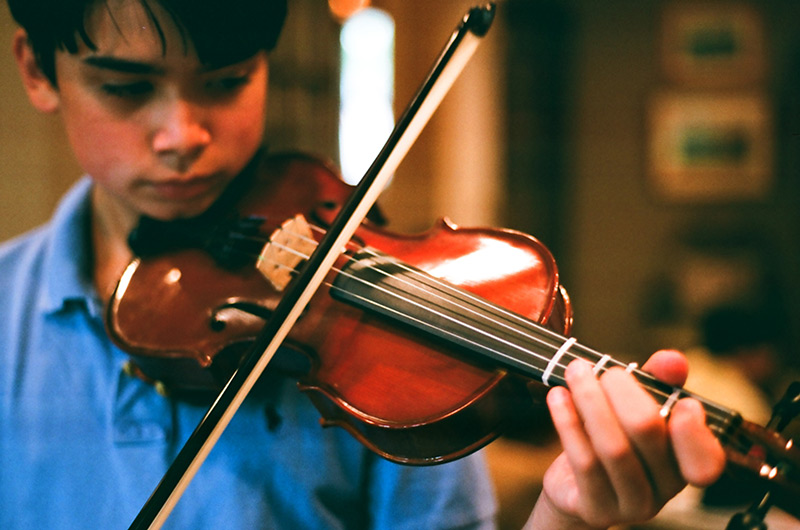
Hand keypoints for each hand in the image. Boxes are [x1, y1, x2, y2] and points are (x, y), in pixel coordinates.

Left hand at [526, 350, 725, 528]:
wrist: (573, 485)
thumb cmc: (614, 438)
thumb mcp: (638, 406)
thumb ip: (658, 381)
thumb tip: (672, 360)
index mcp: (683, 463)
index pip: (706, 461)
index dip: (696, 434)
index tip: (683, 403)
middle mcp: (663, 489)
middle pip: (648, 433)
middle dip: (623, 391)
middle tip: (605, 371)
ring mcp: (631, 504)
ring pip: (614, 448)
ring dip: (591, 400)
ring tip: (576, 371)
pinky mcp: (596, 509)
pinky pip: (584, 462)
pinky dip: (568, 423)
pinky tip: (558, 397)